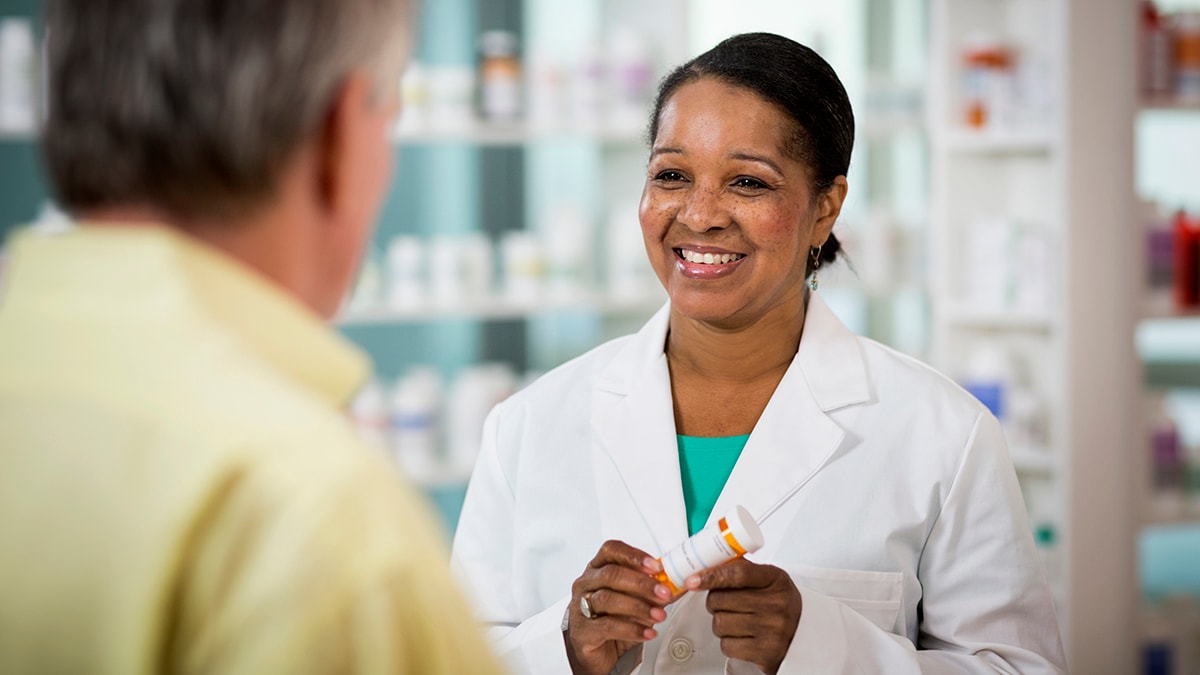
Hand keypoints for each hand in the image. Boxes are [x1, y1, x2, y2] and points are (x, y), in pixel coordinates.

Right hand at [564, 540, 672, 674]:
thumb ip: (654, 590)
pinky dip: (632, 629)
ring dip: (638, 606)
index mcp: (598, 568)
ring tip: (658, 615)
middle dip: (642, 584)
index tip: (656, 566)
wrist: (596, 652)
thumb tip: (681, 583)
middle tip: (663, 593)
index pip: (611, 550)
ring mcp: (581, 606)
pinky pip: (607, 626)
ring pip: (608, 599)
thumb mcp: (635, 599)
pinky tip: (647, 632)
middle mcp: (587, 584)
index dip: (634, 556)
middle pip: (611, 574)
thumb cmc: (613, 619)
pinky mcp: (583, 630)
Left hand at [685, 557, 802, 674]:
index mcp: (776, 580)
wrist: (804, 634)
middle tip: (724, 604)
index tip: (693, 580)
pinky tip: (742, 637)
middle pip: (721, 600)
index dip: (711, 576)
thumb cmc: (780, 604)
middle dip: (715, 603)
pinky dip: (729, 642)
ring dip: (721, 623)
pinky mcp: (766, 653)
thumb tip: (708, 563)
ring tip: (736, 621)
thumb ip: (743, 569)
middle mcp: (777, 604)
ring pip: (720, 623)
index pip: (738, 573)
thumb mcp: (769, 580)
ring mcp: (773, 629)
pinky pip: (727, 646)